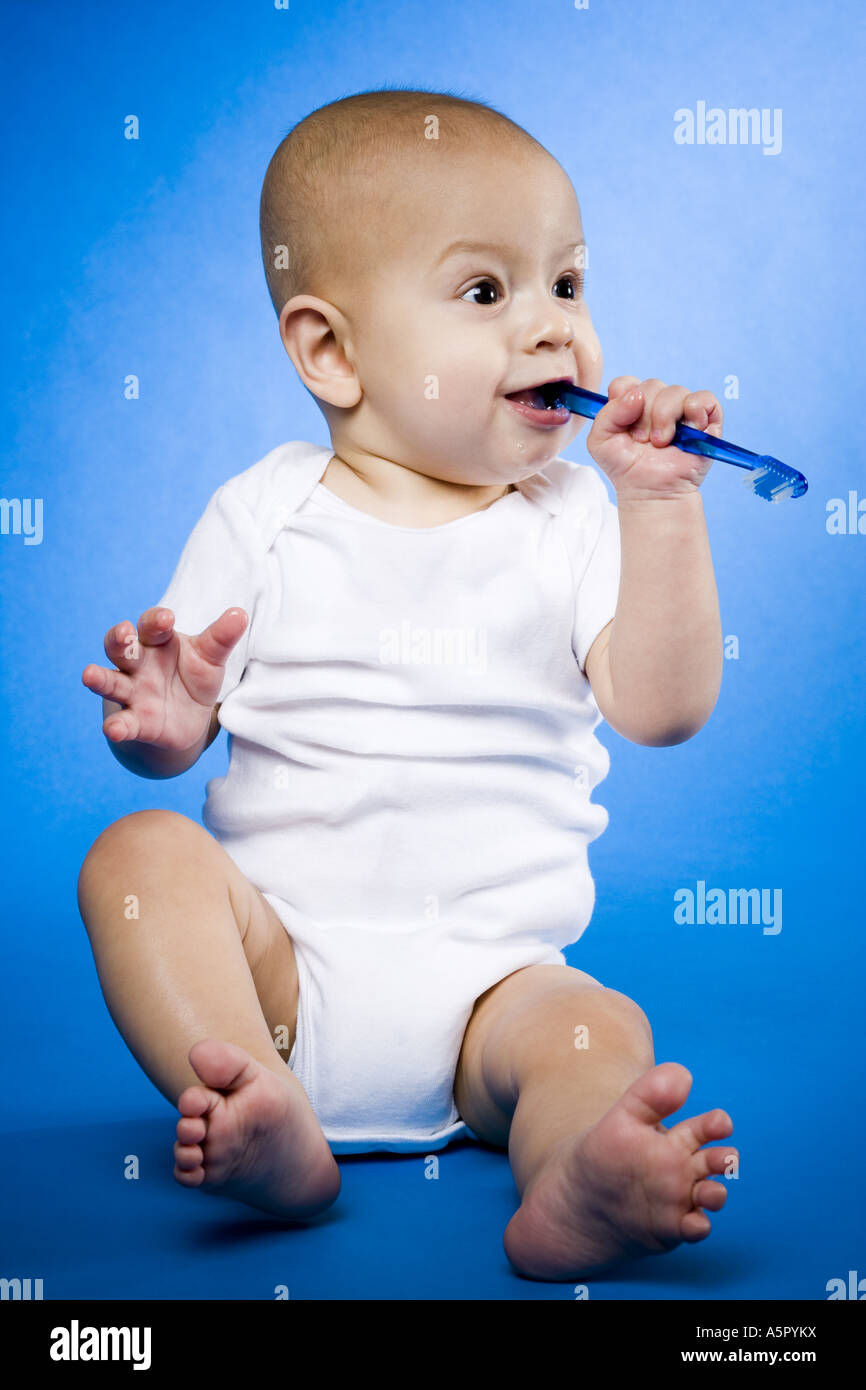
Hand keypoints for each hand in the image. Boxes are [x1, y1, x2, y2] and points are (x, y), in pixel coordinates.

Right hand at [81, 606, 247, 750]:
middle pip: (121, 647)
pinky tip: (113, 730)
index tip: (166, 618)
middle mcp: (139, 664)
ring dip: (99, 678)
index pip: (151, 626)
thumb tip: (240, 614)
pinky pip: (123, 723)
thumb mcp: (210, 657)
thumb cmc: (194, 676)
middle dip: (119, 639)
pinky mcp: (136, 722)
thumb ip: (221, 638)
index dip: (156, 620)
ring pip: (111, 682)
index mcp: (158, 642)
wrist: (187, 719)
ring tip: (88, 675)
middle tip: (124, 634)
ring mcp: (133, 693)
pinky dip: (116, 727)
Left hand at [586, 376, 723, 500]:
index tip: (624, 423)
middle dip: (644, 417)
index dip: (623, 399)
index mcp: (631, 404)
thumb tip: (637, 395)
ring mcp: (681, 410)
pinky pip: (705, 399)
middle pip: (651, 385)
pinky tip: (688, 431)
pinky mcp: (705, 420)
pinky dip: (695, 411)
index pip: (626, 383)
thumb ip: (607, 413)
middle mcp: (656, 403)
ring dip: (665, 418)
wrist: (649, 492)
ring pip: (675, 391)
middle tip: (642, 441)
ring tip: (661, 443)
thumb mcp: (600, 442)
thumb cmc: (625, 468)